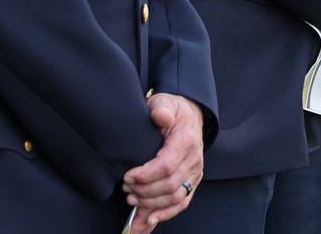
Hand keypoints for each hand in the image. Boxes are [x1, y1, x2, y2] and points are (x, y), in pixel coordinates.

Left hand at [124, 93, 205, 227]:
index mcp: (186, 141)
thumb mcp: (165, 102)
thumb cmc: (173, 110)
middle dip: (144, 191)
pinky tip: (149, 219)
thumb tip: (159, 116)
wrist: (190, 116)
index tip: (127, 177)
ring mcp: (195, 173)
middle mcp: (194, 160)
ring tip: (132, 200)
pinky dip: (166, 214)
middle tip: (125, 189)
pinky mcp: (192, 182)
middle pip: (169, 185)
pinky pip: (182, 202)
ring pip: (175, 198)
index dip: (145, 176)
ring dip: (151, 204)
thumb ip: (161, 108)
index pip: (167, 166)